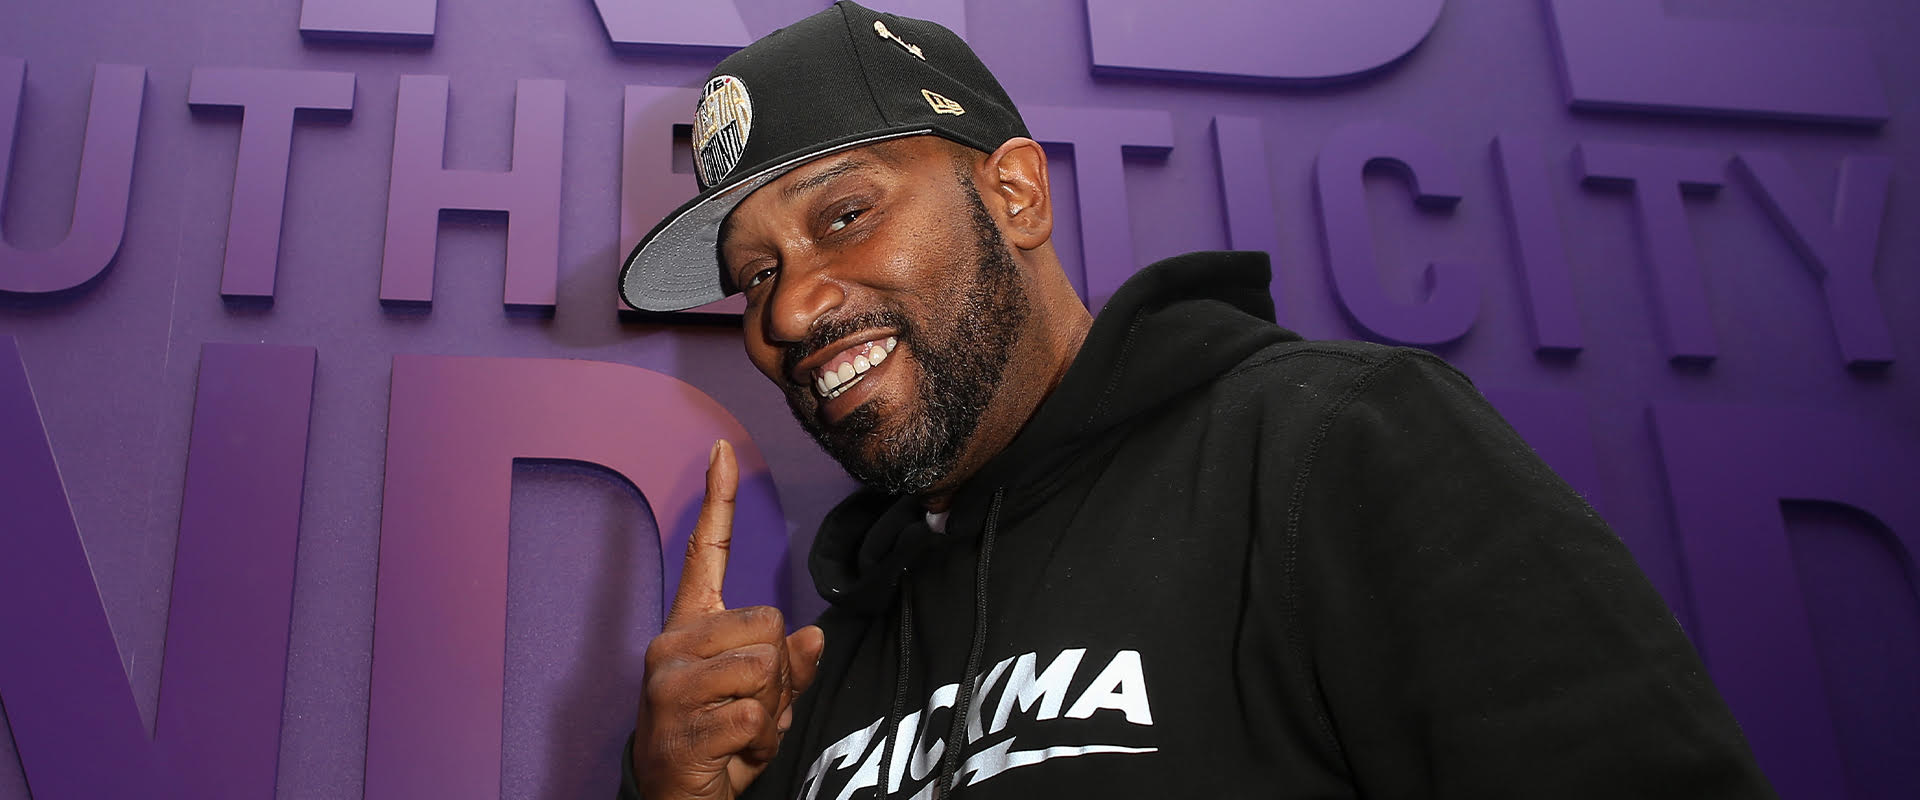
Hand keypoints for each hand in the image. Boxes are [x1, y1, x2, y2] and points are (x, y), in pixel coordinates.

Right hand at [633, 440, 826, 799]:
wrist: (676, 799)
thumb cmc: (717, 743)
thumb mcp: (762, 701)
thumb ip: (788, 665)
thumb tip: (814, 636)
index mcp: (692, 628)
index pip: (705, 552)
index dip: (717, 500)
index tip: (722, 449)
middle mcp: (672, 645)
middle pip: (769, 623)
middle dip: (781, 671)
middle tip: (752, 705)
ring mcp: (670, 683)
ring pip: (766, 667)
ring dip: (772, 710)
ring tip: (742, 729)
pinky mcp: (679, 723)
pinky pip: (754, 713)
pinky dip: (760, 740)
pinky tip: (733, 751)